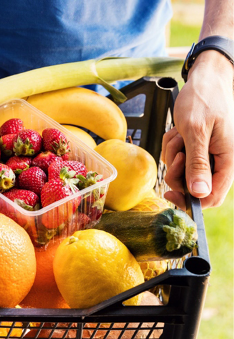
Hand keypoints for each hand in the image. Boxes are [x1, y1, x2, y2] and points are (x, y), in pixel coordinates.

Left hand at [162, 51, 233, 209]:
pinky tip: (177, 131)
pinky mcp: (194, 149)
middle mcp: (218, 162)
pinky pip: (175, 158)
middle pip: (191, 186)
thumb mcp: (197, 132)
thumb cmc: (204, 100)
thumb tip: (199, 193)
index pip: (211, 196)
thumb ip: (198, 164)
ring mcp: (205, 156)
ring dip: (173, 154)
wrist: (204, 79)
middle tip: (178, 152)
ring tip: (180, 134)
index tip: (170, 193)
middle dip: (178, 170)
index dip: (190, 200)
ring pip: (180, 172)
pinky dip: (172, 146)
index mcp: (228, 161)